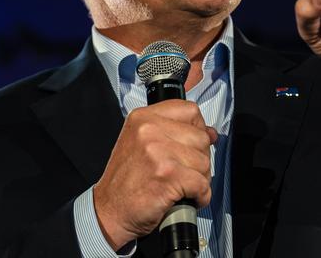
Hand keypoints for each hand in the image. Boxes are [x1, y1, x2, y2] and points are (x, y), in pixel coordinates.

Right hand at [93, 99, 217, 249]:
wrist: (110, 210)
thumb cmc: (125, 180)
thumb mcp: (142, 143)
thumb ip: (174, 132)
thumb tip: (210, 132)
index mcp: (143, 117)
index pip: (190, 110)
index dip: (197, 128)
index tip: (192, 143)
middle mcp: (149, 130)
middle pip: (201, 137)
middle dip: (199, 158)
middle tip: (183, 171)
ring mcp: (158, 151)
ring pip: (204, 161)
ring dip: (199, 179)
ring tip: (181, 185)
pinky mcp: (167, 175)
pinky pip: (202, 184)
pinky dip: (200, 196)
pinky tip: (186, 197)